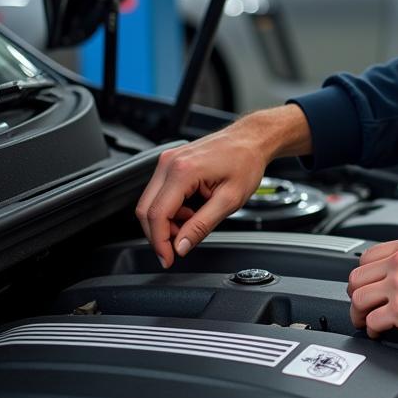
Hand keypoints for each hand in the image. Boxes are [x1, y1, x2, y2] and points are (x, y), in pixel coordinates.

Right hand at [136, 104, 310, 267]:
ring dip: (166, 221)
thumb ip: (201, 226)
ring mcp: (168, 160)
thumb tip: (181, 246)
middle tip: (178, 247)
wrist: (252, 139)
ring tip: (192, 224)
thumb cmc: (246, 162)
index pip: (157, 215)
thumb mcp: (229, 200)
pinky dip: (170, 209)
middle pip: (146, 209)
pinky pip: (159, 192)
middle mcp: (170, 163)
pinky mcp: (171, 162)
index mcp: (183, 171)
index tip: (168, 258)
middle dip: (159, 234)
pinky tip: (190, 212)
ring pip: (150, 202)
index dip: (159, 242)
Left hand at [347, 234, 397, 344]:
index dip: (364, 275)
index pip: (368, 256)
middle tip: (362, 307)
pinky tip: (379, 332)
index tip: (366, 286)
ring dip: (359, 314)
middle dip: (356, 295)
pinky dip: (372, 330)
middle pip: (357, 277)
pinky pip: (371, 321)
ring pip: (358, 298)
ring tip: (366, 321)